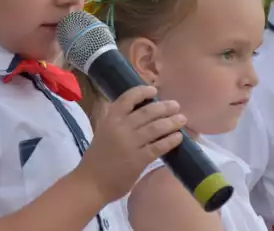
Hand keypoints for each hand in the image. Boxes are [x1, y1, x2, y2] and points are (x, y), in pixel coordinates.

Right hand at [77, 86, 184, 202]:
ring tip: (182, 119)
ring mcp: (130, 144)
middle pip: (147, 112)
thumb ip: (119, 120)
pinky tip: (178, 137)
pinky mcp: (138, 160)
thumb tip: (139, 109)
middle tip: (176, 105)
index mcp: (110, 119)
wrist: (91, 182)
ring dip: (171, 122)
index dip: (142, 92)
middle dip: (164, 107)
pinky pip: (158, 146)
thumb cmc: (98, 157)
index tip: (154, 90)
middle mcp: (121, 128)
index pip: (128, 98)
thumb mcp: (104, 131)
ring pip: (156, 127)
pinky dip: (170, 140)